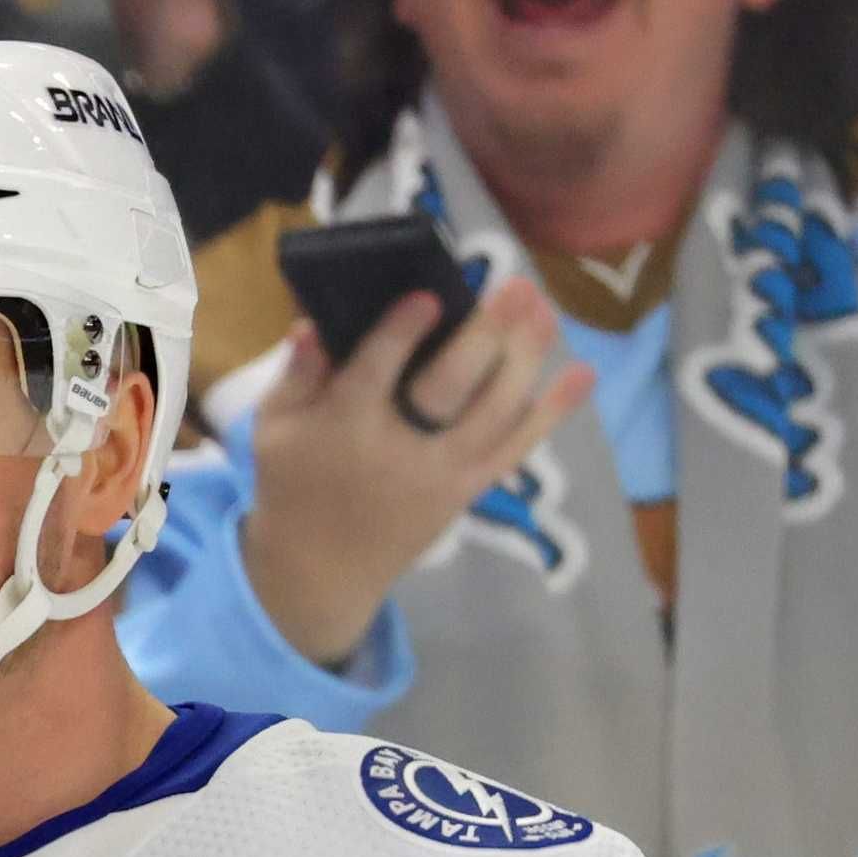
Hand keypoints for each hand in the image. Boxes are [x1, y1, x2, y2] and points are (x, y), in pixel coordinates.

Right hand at [238, 274, 586, 668]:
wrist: (324, 569)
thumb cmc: (294, 482)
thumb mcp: (274, 429)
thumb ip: (295, 375)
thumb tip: (313, 322)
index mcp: (344, 427)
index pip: (374, 373)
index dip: (401, 334)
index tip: (429, 295)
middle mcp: (400, 449)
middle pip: (450, 387)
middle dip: (487, 334)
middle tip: (516, 287)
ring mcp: (443, 471)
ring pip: (494, 410)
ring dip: (527, 357)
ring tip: (546, 308)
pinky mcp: (469, 487)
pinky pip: (517, 447)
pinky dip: (553, 411)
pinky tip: (582, 372)